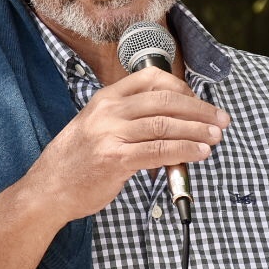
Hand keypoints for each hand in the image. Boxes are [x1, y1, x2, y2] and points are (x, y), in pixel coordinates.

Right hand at [20, 66, 228, 224]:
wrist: (48, 190)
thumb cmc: (77, 161)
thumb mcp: (97, 126)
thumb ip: (129, 119)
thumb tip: (174, 121)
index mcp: (105, 98)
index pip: (151, 79)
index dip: (182, 88)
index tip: (199, 102)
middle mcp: (108, 111)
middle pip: (165, 100)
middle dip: (199, 110)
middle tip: (221, 120)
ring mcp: (110, 134)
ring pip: (166, 124)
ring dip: (197, 131)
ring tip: (216, 137)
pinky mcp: (115, 159)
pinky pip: (160, 150)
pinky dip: (185, 151)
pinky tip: (199, 154)